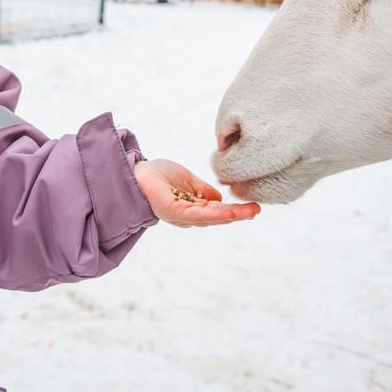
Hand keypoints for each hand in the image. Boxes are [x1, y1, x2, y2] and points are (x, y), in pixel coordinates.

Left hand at [133, 158, 260, 226]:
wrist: (135, 172)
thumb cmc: (157, 175)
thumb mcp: (187, 180)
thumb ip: (202, 190)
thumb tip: (220, 197)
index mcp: (191, 207)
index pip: (216, 210)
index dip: (234, 209)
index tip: (252, 207)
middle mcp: (187, 215)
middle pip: (217, 217)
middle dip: (238, 214)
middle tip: (257, 210)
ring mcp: (181, 216)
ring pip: (211, 218)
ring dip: (231, 215)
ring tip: (250, 212)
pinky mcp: (174, 213)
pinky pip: (198, 215)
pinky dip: (215, 214)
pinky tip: (229, 212)